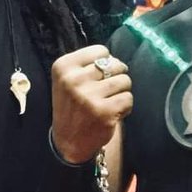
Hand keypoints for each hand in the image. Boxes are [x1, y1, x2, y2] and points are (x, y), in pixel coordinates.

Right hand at [51, 45, 132, 163]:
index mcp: (63, 67)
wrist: (68, 141)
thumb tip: (115, 59)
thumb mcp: (67, 79)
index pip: (101, 50)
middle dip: (116, 77)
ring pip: (125, 80)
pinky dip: (125, 106)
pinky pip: (128, 98)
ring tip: (108, 102)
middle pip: (115, 64)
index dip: (105, 63)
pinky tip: (112, 113)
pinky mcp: (104, 112)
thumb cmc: (73, 106)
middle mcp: (73, 80)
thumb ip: (87, 64)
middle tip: (105, 92)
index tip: (96, 77)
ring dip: (121, 92)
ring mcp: (89, 97)